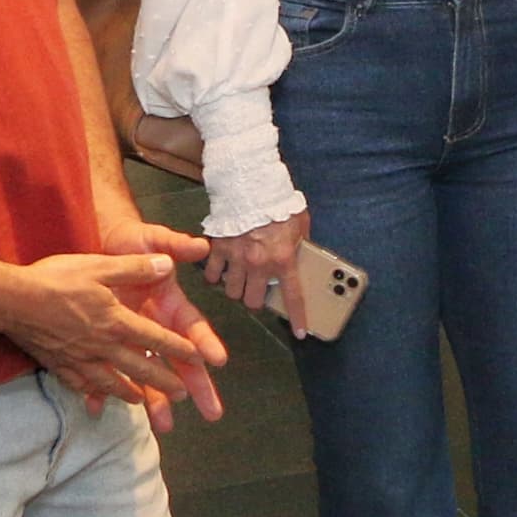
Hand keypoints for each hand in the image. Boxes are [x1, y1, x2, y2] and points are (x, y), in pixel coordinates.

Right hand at [0, 249, 214, 409]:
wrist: (10, 300)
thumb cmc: (54, 280)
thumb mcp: (98, 266)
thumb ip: (135, 268)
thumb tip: (168, 264)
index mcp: (116, 322)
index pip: (156, 339)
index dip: (180, 349)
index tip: (198, 359)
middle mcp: (102, 347)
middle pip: (140, 369)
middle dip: (164, 382)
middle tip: (182, 394)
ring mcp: (79, 360)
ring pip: (111, 383)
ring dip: (130, 393)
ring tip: (142, 402)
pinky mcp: (58, 365)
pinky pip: (80, 385)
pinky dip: (92, 394)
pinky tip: (95, 398)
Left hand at [99, 212, 226, 428]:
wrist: (99, 245)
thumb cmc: (130, 242)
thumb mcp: (152, 238)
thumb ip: (174, 244)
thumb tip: (200, 246)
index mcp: (170, 306)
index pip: (193, 327)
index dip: (206, 342)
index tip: (217, 359)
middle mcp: (157, 327)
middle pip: (179, 362)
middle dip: (195, 387)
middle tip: (212, 412)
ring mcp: (134, 338)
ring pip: (147, 373)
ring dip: (156, 399)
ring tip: (163, 424)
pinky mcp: (109, 343)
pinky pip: (107, 370)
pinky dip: (103, 389)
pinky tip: (100, 407)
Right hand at [205, 210, 314, 337]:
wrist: (249, 185)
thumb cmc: (277, 202)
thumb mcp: (300, 223)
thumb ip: (301, 243)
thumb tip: (303, 253)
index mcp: (283, 259)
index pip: (293, 297)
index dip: (298, 318)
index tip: (300, 332)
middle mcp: (259, 264)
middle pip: (253, 302)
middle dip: (256, 299)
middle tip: (259, 290)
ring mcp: (236, 259)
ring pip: (232, 292)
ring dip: (237, 289)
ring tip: (241, 280)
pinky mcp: (218, 250)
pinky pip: (213, 275)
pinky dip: (216, 276)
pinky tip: (221, 270)